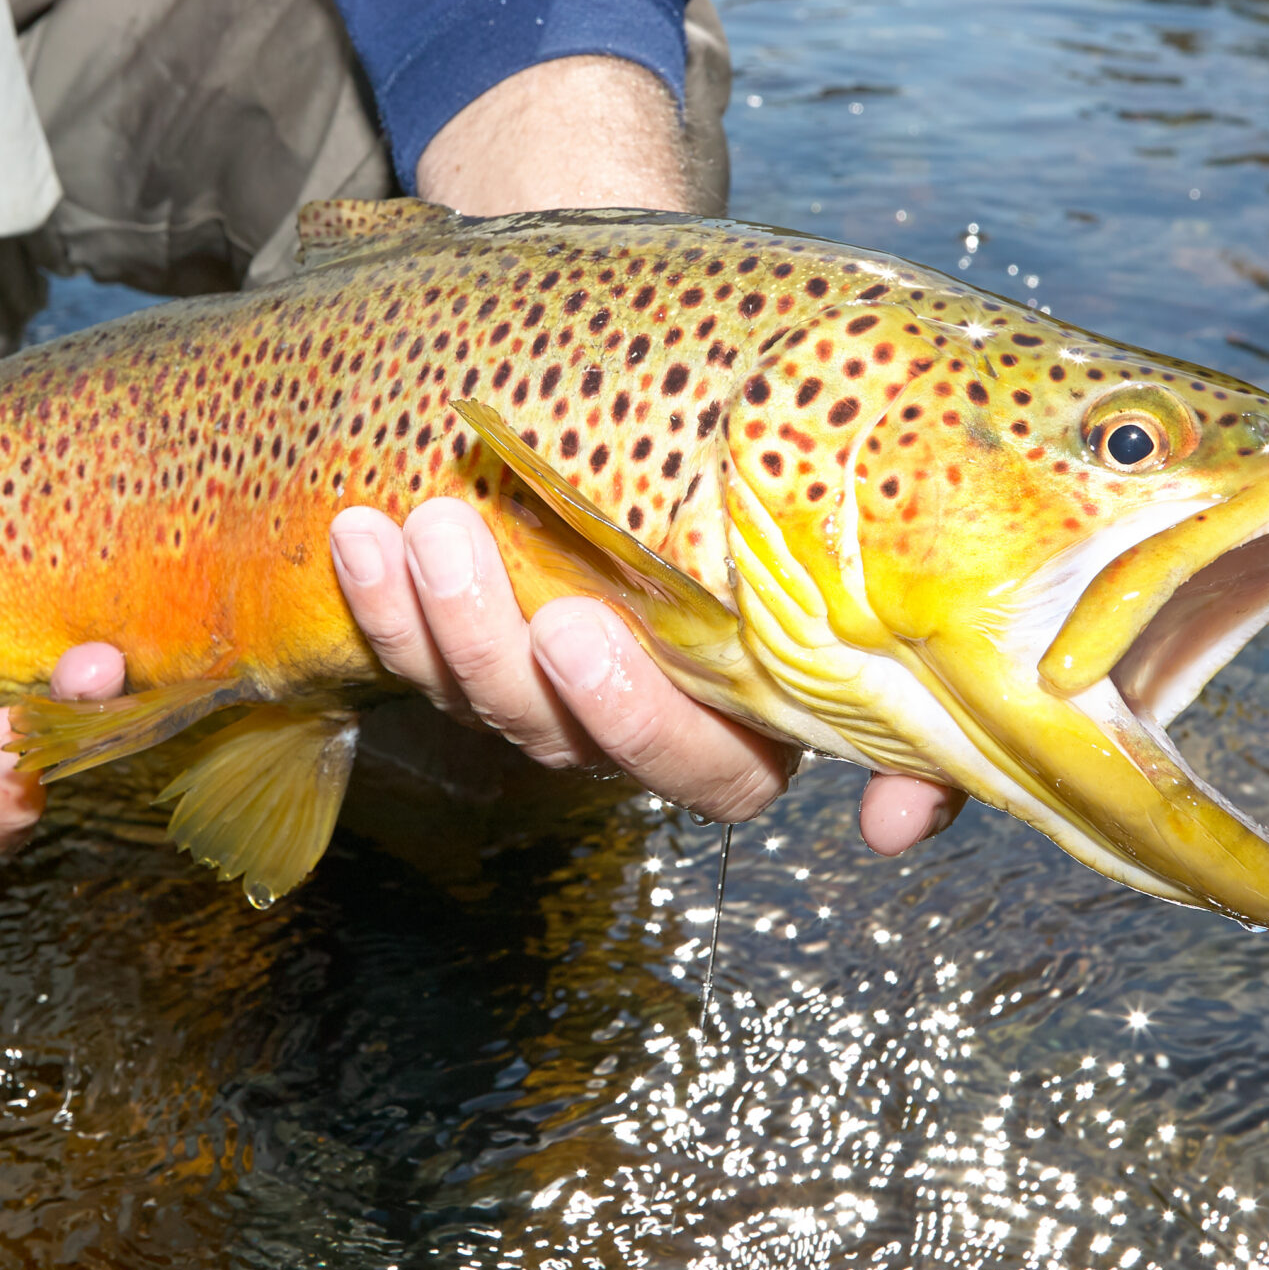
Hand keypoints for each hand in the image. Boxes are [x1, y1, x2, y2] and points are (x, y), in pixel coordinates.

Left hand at [329, 501, 962, 853]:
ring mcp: (552, 695)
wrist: (727, 441)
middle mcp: (640, 728)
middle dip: (492, 640)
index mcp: (745, 733)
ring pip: (479, 693)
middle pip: (556, 729)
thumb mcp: (879, 614)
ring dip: (427, 614)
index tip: (579, 632)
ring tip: (400, 522)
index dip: (630, 716)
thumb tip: (891, 828)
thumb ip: (909, 730)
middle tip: (456, 537)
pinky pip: (419, 651)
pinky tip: (360, 533)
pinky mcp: (482, 650)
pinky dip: (382, 599)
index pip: (696, 770)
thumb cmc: (812, 524)